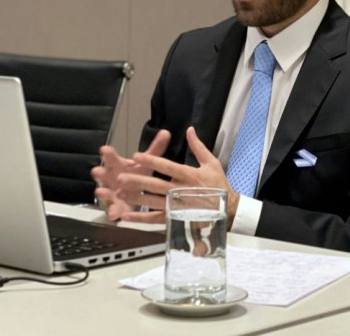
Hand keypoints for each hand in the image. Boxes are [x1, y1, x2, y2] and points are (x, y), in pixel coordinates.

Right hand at [91, 130, 170, 219]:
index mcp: (119, 166)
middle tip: (96, 171)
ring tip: (100, 192)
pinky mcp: (116, 208)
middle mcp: (112, 179)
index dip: (108, 154)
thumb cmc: (136, 175)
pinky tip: (114, 214)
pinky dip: (114, 212)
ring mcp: (112, 194)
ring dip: (103, 193)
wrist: (130, 193)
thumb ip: (155, 149)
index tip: (104, 149)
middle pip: (105, 174)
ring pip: (106, 193)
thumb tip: (166, 132)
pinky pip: (114, 210)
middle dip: (100, 173)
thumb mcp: (146, 162)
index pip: (113, 158)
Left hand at [116, 127, 238, 224]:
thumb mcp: (211, 163)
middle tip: (121, 178)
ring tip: (120, 194)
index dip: (152, 161)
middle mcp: (182, 191)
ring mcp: (178, 207)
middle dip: (138, 181)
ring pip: (153, 202)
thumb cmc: (219, 185)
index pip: (167, 167)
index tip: (137, 156)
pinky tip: (127, 216)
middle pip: (156, 185)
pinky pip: (156, 219)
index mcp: (189, 176)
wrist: (229, 210)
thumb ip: (198, 147)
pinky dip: (141, 219)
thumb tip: (190, 129)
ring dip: (136, 199)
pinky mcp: (176, 219)